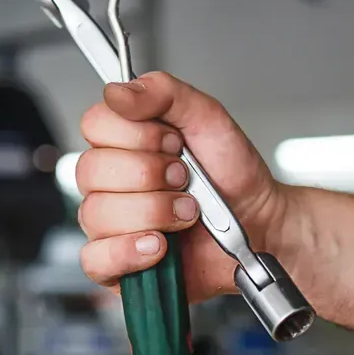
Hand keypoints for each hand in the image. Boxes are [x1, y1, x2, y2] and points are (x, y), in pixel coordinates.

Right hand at [75, 71, 292, 301]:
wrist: (261, 224)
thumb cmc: (231, 176)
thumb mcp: (208, 118)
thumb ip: (164, 93)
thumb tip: (117, 90)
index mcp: (122, 142)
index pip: (94, 124)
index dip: (136, 134)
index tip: (172, 142)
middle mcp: (108, 182)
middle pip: (92, 170)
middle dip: (151, 175)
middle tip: (184, 179)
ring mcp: (108, 223)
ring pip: (98, 213)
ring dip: (154, 213)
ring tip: (186, 214)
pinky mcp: (115, 263)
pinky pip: (96, 258)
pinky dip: (131, 251)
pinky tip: (160, 245)